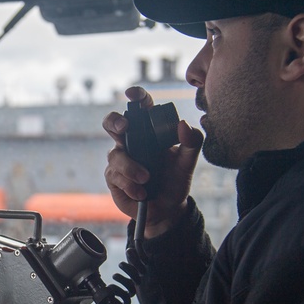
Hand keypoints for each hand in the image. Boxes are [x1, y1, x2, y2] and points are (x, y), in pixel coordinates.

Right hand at [103, 86, 203, 237]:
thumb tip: (184, 125)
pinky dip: (130, 185)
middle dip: (114, 121)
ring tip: (146, 179)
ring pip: (115, 155)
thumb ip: (192, 143)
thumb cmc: (175, 180)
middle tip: (124, 128)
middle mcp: (131, 141)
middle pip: (112, 122)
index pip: (141, 108)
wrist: (166, 209)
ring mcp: (120, 158)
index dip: (136, 96)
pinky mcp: (113, 177)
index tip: (132, 94)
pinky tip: (141, 193)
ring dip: (131, 167)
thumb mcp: (188, 163)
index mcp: (149, 131)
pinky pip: (115, 176)